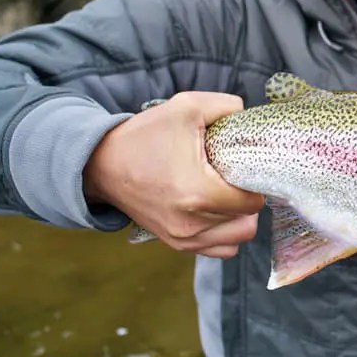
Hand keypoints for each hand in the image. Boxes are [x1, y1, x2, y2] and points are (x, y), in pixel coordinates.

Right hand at [83, 91, 263, 257]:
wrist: (102, 165)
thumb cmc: (145, 136)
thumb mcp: (187, 107)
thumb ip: (227, 106)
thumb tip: (248, 117)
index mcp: (198, 192)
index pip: (253, 202)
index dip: (255, 183)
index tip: (244, 168)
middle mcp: (192, 223)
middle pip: (248, 221)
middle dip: (247, 198)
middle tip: (235, 178)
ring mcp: (183, 238)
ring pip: (237, 238)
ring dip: (238, 218)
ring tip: (226, 194)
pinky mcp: (176, 243)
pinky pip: (220, 249)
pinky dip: (225, 233)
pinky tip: (216, 210)